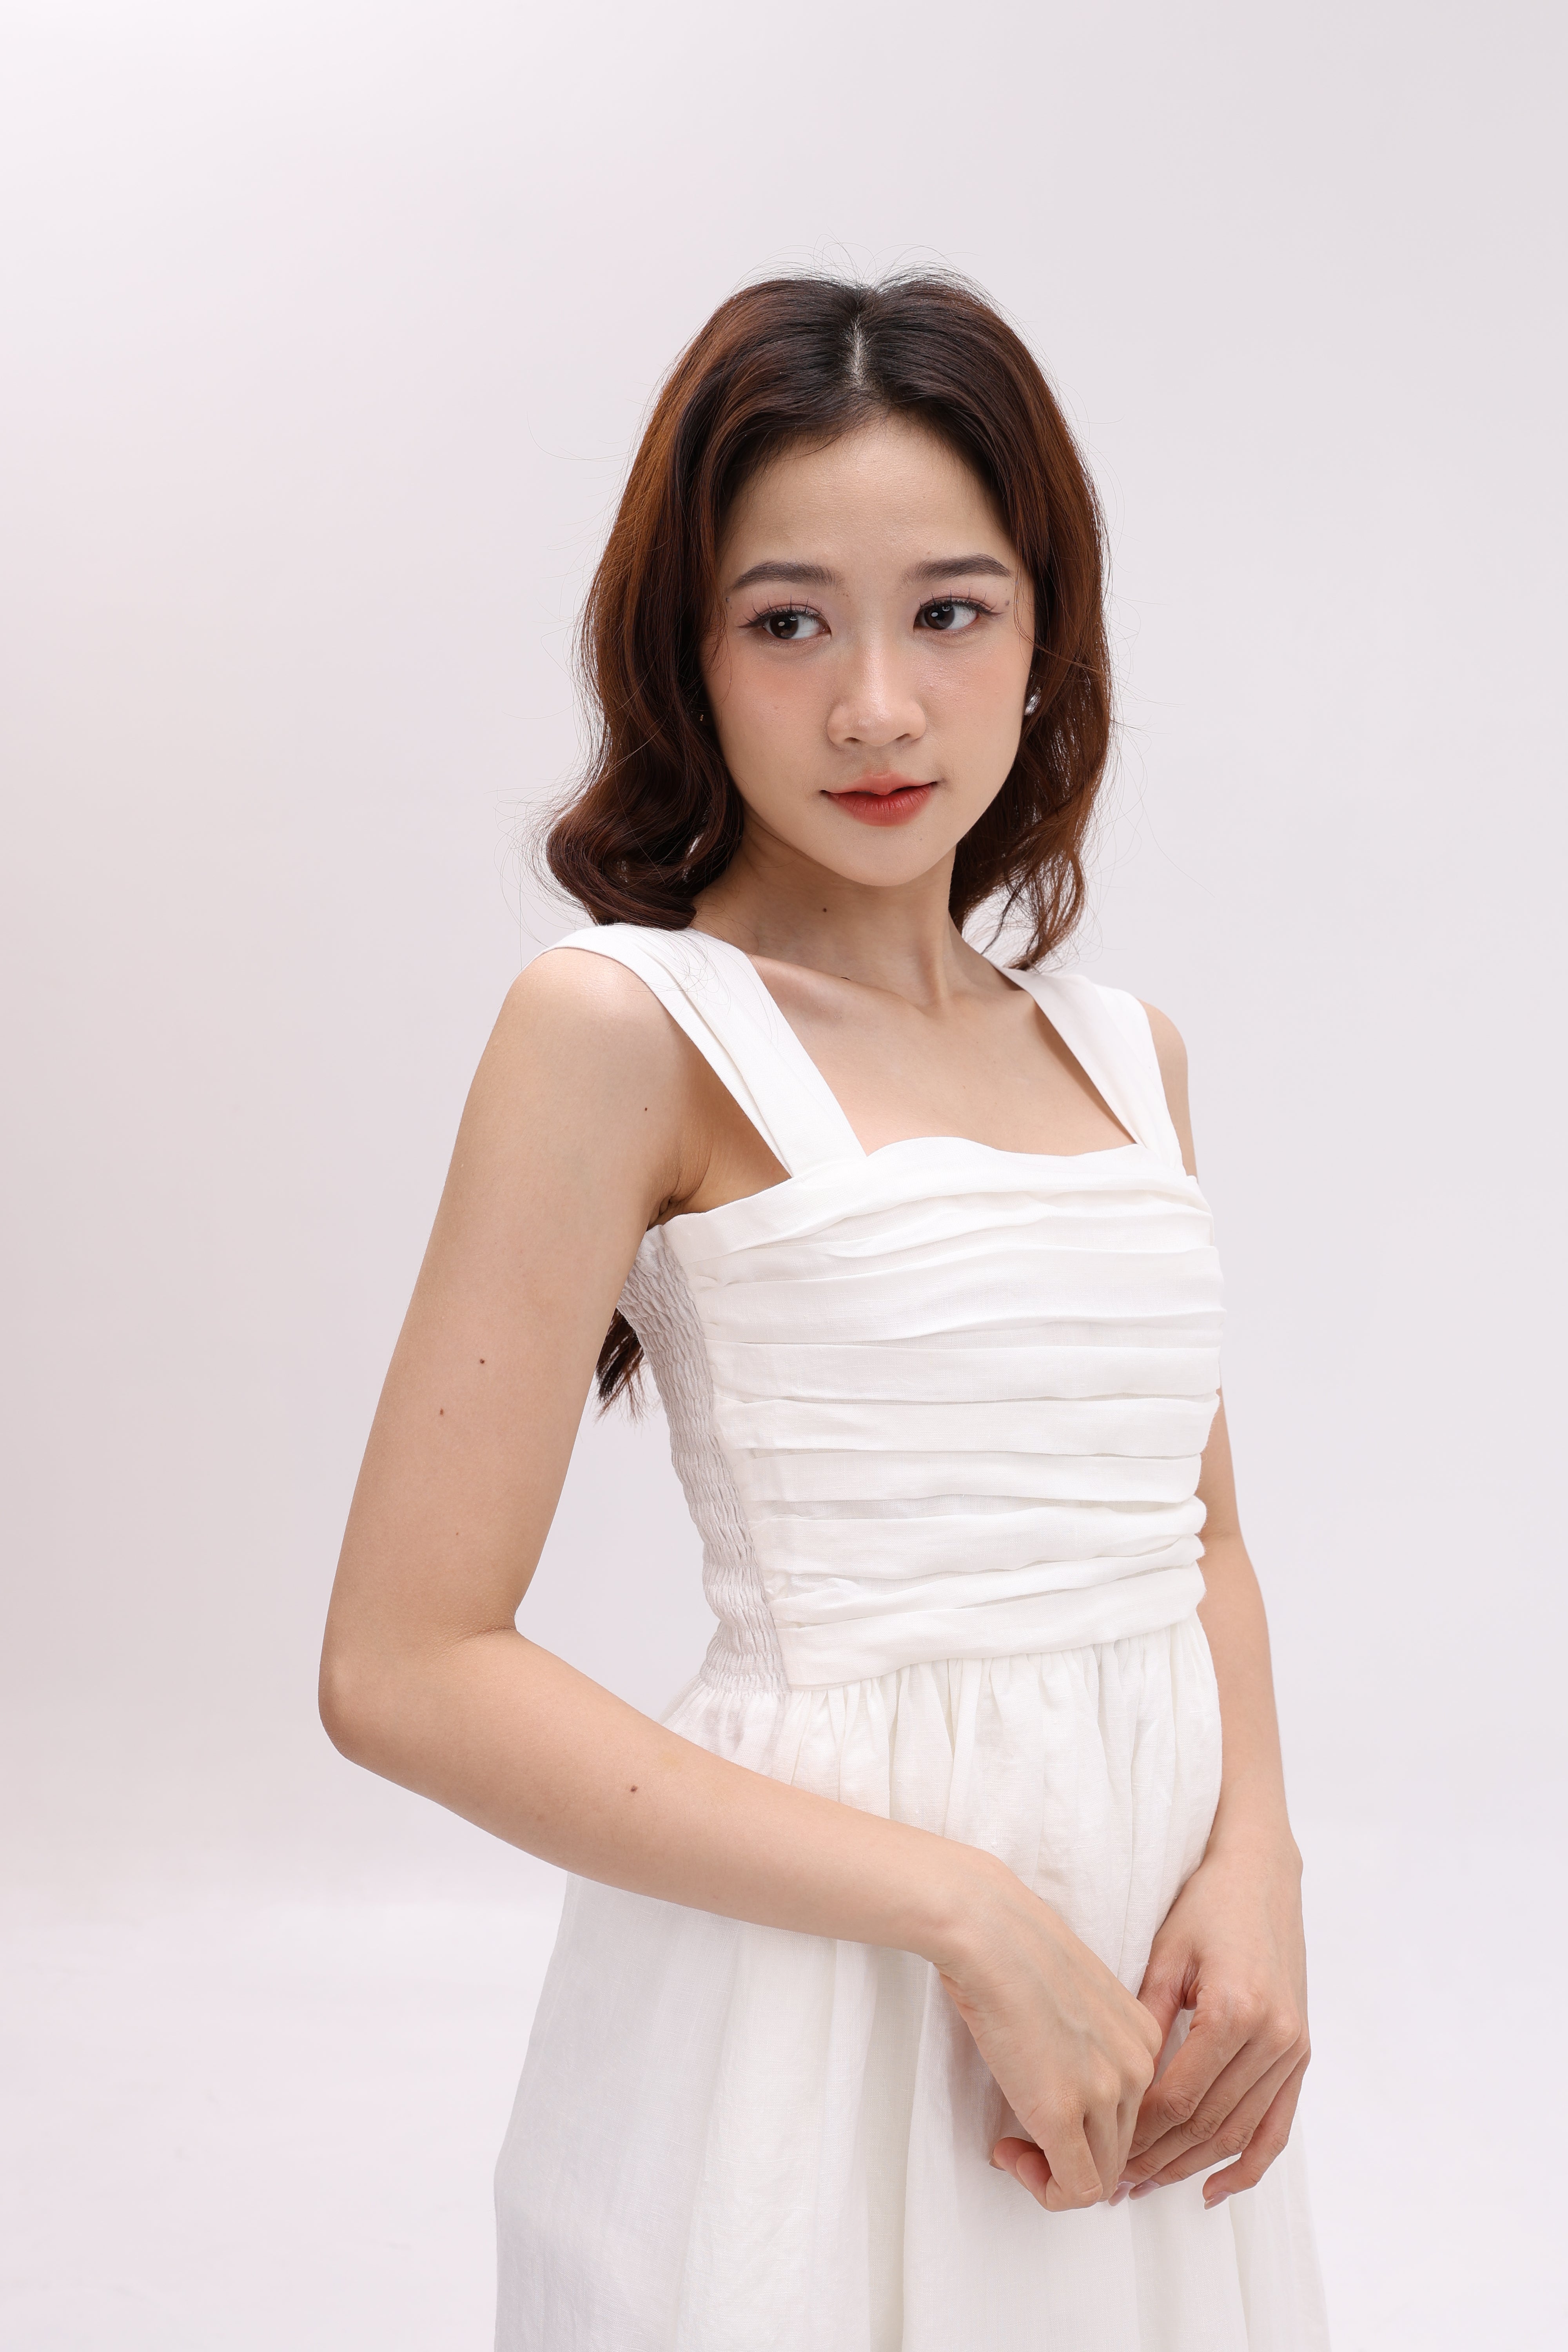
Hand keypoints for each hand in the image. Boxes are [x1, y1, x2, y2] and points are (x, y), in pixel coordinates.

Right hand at [934, 1859, 1164, 2211]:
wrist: (987, 1930)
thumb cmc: (1017, 1948)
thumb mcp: (1078, 1996)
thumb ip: (1090, 2043)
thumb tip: (1067, 2080)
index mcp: (1144, 2037)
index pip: (1136, 2116)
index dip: (1092, 2132)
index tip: (1051, 2120)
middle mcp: (1137, 2067)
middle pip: (1120, 2150)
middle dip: (1073, 2158)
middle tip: (1023, 2142)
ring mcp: (1103, 2091)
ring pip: (1101, 2175)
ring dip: (1054, 2176)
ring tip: (1013, 2147)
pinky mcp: (1060, 2111)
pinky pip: (1074, 2190)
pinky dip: (1044, 2190)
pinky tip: (1007, 2154)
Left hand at [1120, 1835, 1309, 2206]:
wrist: (1260, 1872)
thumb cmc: (1207, 1904)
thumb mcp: (1167, 1954)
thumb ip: (1147, 2019)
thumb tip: (1115, 2083)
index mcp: (1234, 2011)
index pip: (1179, 2097)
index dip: (1141, 2132)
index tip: (1105, 2148)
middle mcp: (1272, 2037)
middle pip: (1209, 2124)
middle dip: (1159, 2158)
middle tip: (1116, 2182)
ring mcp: (1292, 2049)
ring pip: (1240, 2133)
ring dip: (1193, 2167)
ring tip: (1149, 2184)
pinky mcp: (1300, 2052)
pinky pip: (1277, 2127)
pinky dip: (1248, 2164)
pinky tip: (1213, 2189)